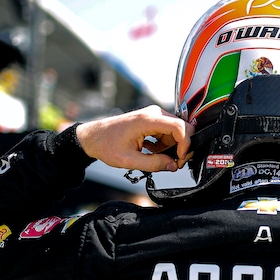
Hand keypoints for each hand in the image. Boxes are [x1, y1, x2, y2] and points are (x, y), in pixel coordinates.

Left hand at [76, 106, 193, 172]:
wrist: (94, 137)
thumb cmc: (106, 145)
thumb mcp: (129, 160)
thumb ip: (153, 164)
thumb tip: (173, 166)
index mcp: (147, 120)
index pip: (179, 127)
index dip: (185, 144)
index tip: (179, 159)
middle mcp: (153, 113)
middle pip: (182, 127)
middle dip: (182, 147)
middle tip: (175, 163)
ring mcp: (153, 115)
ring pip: (176, 131)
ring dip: (173, 147)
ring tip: (160, 160)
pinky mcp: (152, 120)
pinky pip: (168, 132)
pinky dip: (166, 144)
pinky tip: (153, 152)